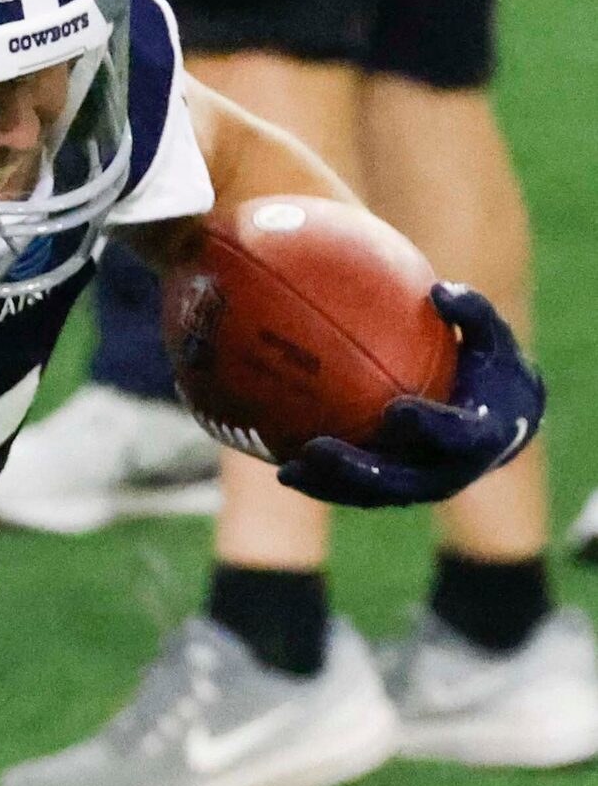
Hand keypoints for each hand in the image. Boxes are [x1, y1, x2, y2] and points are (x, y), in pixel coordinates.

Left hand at [279, 285, 543, 508]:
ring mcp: (420, 487)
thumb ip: (473, 313)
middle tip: (315, 448)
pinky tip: (282, 466)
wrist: (502, 422)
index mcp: (481, 437)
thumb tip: (439, 289)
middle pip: (401, 480)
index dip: (427, 426)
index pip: (454, 435)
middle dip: (358, 469)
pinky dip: (322, 485)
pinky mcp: (396, 493)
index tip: (396, 410)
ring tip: (287, 470)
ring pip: (371, 495)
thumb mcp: (493, 339)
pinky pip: (355, 493)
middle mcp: (450, 472)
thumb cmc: (492, 370)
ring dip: (328, 486)